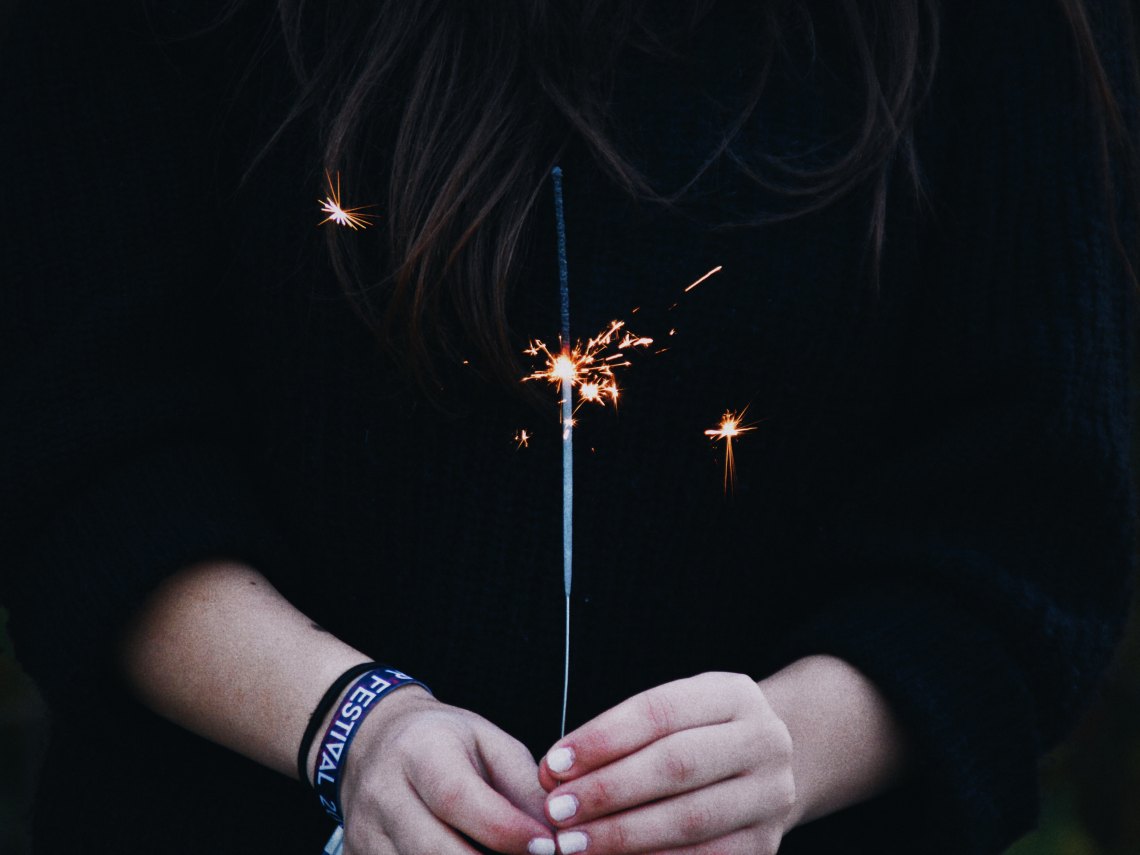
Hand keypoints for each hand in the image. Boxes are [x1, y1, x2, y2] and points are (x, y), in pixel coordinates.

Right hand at [339, 687, 555, 854]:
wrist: (375, 740)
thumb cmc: (442, 741)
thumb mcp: (489, 742)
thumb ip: (523, 786)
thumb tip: (557, 833)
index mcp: (420, 750)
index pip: (457, 797)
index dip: (505, 829)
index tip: (545, 845)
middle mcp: (384, 792)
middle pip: (433, 851)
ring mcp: (365, 831)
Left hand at [537, 673, 794, 854]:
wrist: (768, 768)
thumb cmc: (697, 736)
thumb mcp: (674, 715)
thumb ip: (620, 736)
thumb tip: (555, 772)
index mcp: (733, 695)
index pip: (660, 712)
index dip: (603, 738)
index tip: (555, 763)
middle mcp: (763, 741)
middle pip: (676, 765)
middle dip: (608, 790)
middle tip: (557, 809)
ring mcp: (771, 794)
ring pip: (689, 818)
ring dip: (622, 834)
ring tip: (572, 843)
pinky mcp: (766, 844)